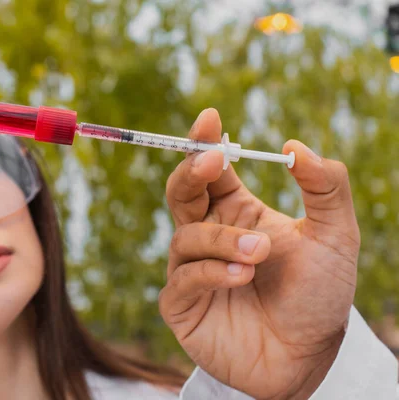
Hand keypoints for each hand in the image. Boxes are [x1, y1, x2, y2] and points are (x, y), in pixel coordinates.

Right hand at [159, 109, 358, 398]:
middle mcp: (209, 236)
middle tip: (212, 162)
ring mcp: (191, 270)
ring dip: (222, 238)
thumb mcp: (336, 236)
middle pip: (180, 192)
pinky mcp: (181, 304)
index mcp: (237, 213)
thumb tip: (293, 146)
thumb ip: (325, 187)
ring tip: (260, 254)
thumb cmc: (319, 295)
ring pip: (186, 236)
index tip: (209, 119)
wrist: (308, 358)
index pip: (210, 171)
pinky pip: (183, 277)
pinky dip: (211, 272)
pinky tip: (240, 277)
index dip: (204, 144)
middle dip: (190, 172)